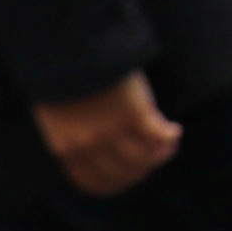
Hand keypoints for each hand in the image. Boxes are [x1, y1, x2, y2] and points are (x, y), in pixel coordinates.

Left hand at [33, 70, 181, 196]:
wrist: (68, 47)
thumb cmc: (64, 76)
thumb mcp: (57, 114)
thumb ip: (74, 135)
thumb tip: (98, 150)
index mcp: (65, 148)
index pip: (95, 182)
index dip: (119, 183)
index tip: (133, 175)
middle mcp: (88, 146)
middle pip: (124, 172)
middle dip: (144, 169)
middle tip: (157, 156)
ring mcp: (111, 131)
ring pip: (144, 158)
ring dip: (161, 153)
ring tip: (169, 143)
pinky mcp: (133, 113)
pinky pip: (158, 136)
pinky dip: (169, 136)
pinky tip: (174, 130)